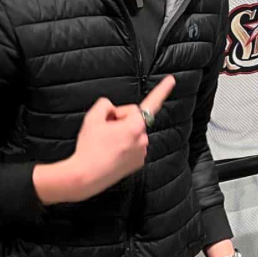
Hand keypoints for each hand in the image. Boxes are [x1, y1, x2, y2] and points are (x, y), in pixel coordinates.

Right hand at [34, 76, 175, 203]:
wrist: (85, 176)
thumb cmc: (89, 147)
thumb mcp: (92, 117)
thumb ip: (105, 105)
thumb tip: (112, 110)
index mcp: (134, 126)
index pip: (151, 103)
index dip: (162, 90)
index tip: (172, 80)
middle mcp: (142, 139)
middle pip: (133, 117)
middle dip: (119, 119)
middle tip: (103, 129)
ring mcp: (141, 153)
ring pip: (132, 132)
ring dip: (121, 133)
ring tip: (105, 144)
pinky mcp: (137, 163)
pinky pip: (132, 146)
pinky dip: (123, 145)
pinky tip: (110, 152)